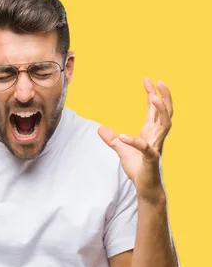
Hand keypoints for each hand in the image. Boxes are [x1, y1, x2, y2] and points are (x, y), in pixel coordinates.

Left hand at [98, 78, 173, 200]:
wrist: (144, 186)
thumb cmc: (138, 168)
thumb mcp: (121, 149)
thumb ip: (112, 139)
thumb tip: (99, 128)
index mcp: (151, 132)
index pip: (154, 109)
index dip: (152, 94)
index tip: (148, 79)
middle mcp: (157, 137)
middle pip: (167, 112)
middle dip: (165, 96)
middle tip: (159, 81)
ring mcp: (156, 147)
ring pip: (165, 125)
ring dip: (161, 111)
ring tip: (153, 98)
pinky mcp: (151, 159)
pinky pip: (145, 148)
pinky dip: (134, 141)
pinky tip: (123, 136)